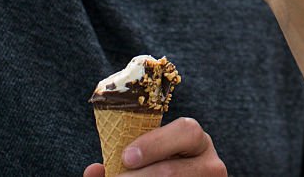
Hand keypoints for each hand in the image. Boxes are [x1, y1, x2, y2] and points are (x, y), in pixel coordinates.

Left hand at [83, 117, 224, 175]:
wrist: (174, 174)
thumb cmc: (158, 166)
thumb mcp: (146, 157)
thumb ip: (119, 160)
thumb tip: (92, 171)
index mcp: (196, 141)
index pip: (186, 131)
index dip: (155, 143)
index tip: (126, 157)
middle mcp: (210, 164)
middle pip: (175, 171)